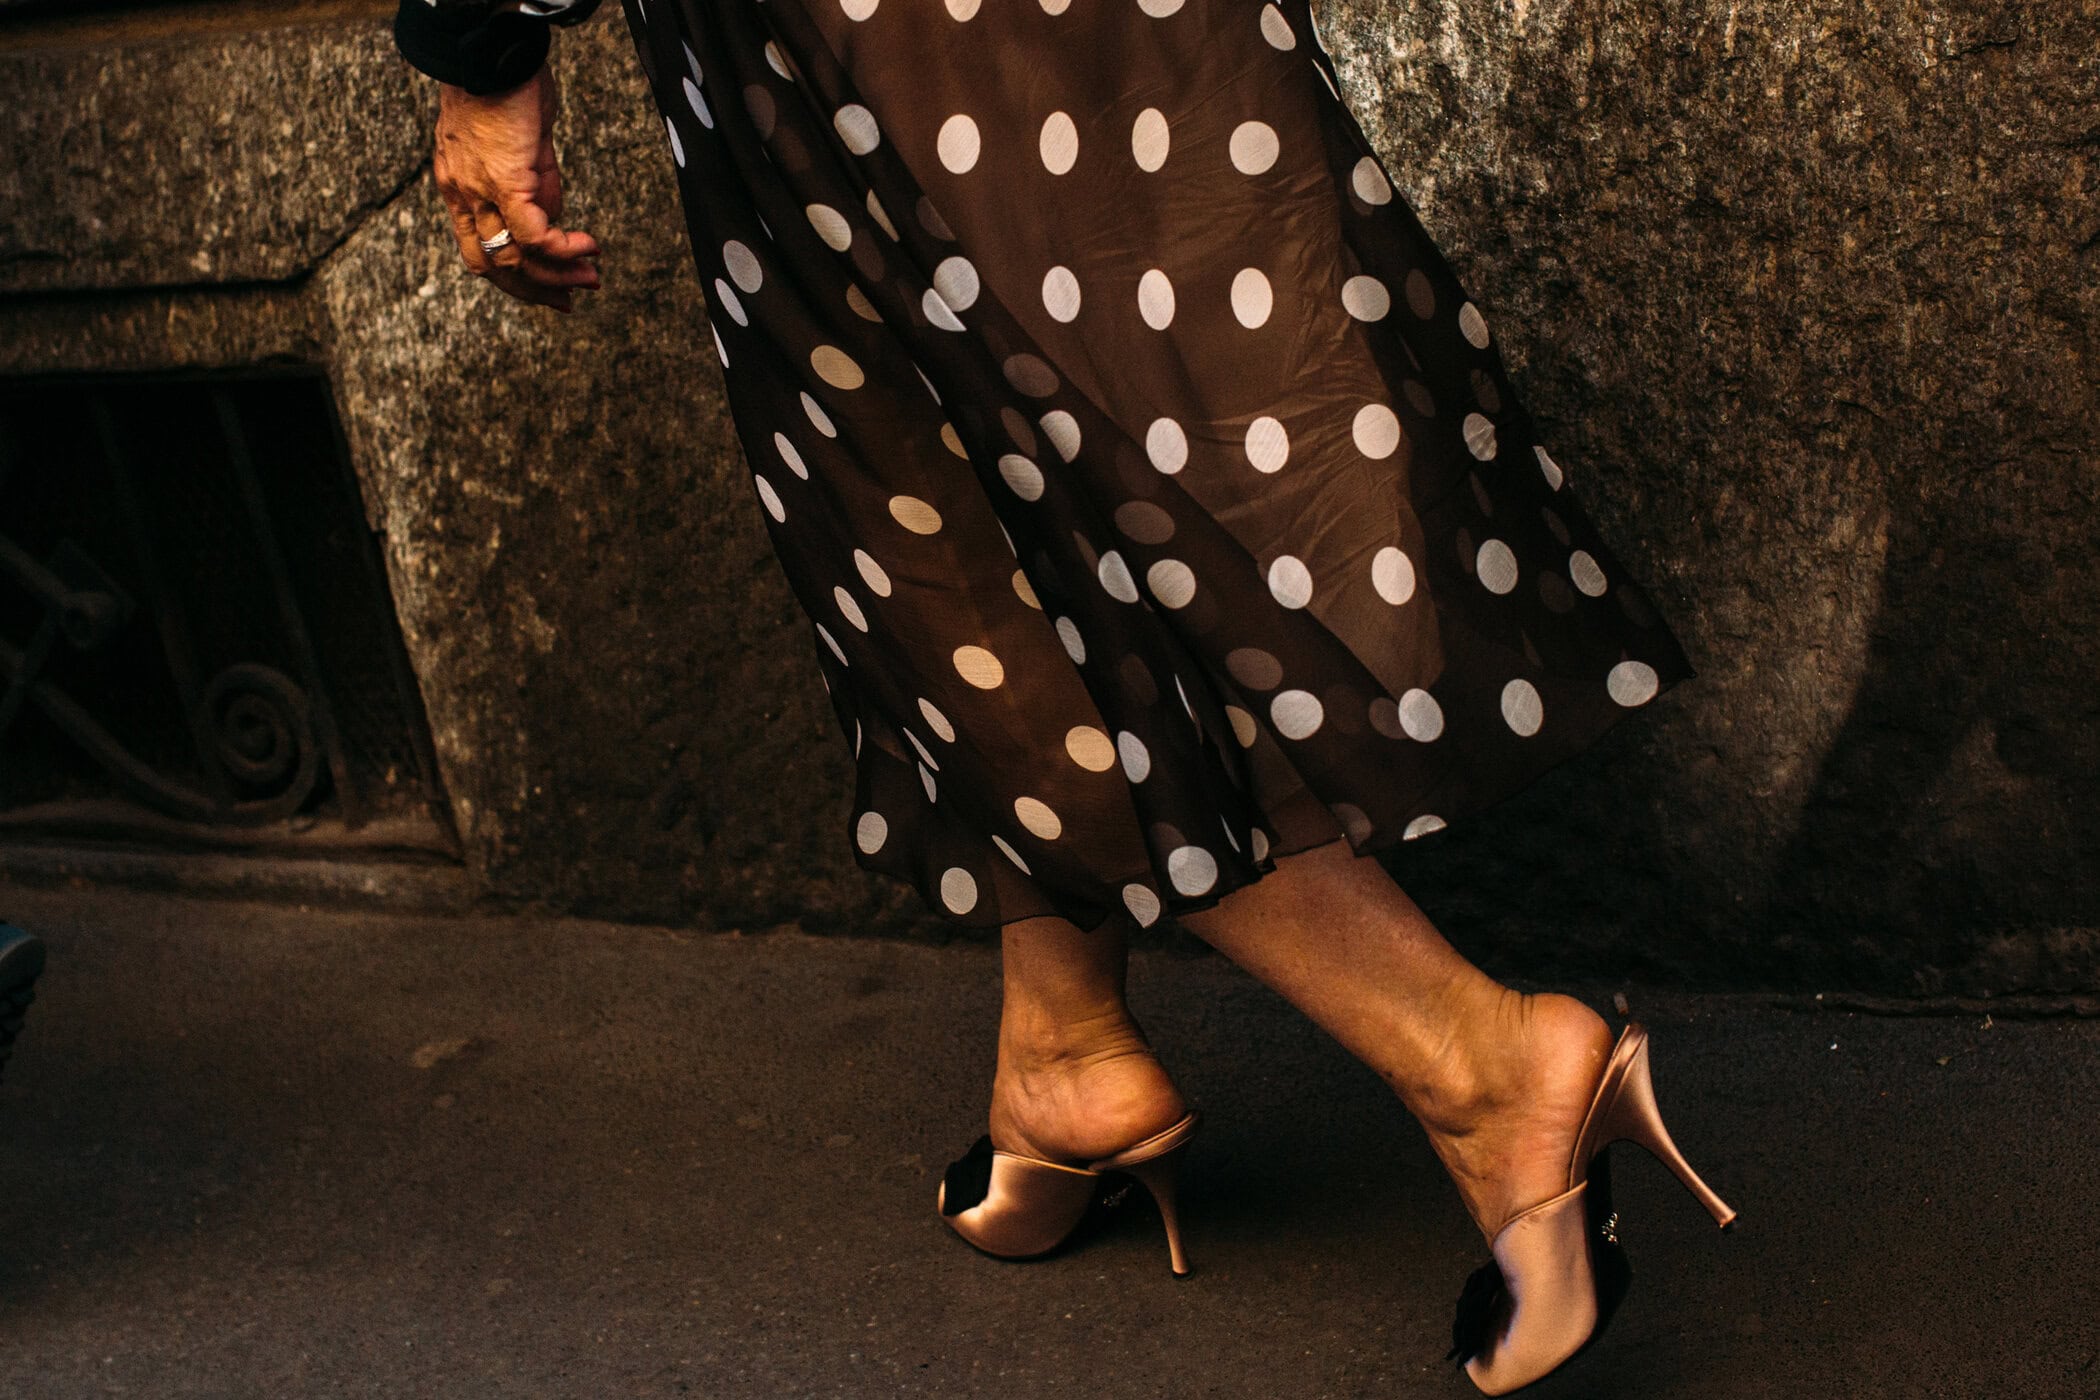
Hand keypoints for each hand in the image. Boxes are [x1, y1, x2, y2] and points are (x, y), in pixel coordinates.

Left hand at [431, 64, 601, 312]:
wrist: (494, 52)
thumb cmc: (508, 85)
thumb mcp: (522, 143)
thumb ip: (535, 182)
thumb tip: (553, 213)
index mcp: (459, 188)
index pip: (479, 251)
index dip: (514, 279)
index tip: (550, 290)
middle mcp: (461, 195)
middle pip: (491, 265)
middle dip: (534, 290)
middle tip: (571, 299)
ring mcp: (478, 190)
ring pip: (513, 257)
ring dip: (556, 274)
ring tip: (589, 276)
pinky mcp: (504, 180)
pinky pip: (533, 233)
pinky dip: (563, 249)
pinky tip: (588, 248)